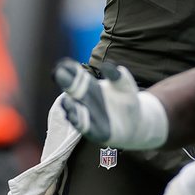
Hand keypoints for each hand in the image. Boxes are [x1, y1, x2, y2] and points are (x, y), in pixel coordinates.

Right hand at [53, 59, 168, 149]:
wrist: (136, 122)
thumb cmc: (128, 99)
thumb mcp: (124, 84)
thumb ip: (116, 74)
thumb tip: (106, 64)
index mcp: (91, 86)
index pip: (77, 76)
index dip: (70, 69)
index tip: (62, 63)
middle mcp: (85, 100)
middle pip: (73, 90)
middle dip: (66, 82)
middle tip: (58, 73)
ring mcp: (87, 115)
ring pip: (75, 109)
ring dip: (70, 105)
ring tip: (66, 100)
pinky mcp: (94, 131)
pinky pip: (83, 126)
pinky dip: (78, 121)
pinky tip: (72, 115)